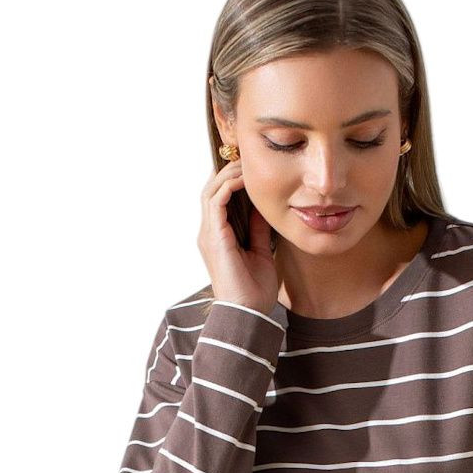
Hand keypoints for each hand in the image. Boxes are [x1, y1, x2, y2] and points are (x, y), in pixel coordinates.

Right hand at [197, 161, 278, 314]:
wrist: (248, 314)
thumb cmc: (255, 292)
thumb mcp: (261, 253)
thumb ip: (259, 230)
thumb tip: (263, 208)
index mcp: (219, 237)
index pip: (220, 199)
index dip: (233, 181)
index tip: (253, 169)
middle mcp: (209, 233)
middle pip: (212, 189)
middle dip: (229, 171)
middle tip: (249, 159)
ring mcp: (208, 234)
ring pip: (211, 190)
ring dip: (229, 174)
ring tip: (247, 164)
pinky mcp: (213, 237)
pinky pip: (216, 201)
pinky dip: (229, 186)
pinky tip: (246, 180)